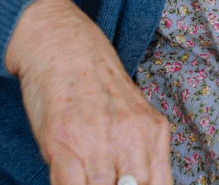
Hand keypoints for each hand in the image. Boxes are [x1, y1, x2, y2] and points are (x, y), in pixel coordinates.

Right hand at [4, 0, 172, 184]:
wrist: (65, 47)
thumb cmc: (98, 85)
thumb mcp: (133, 116)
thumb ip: (142, 153)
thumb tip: (140, 183)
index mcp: (154, 133)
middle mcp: (132, 138)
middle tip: (111, 184)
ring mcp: (98, 140)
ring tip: (90, 181)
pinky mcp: (64, 143)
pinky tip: (71, 182)